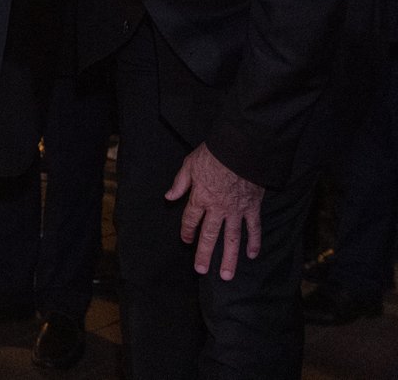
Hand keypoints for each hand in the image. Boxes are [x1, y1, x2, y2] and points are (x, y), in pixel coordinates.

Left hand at [165, 142, 263, 280]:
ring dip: (229, 258)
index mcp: (200, 198)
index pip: (191, 220)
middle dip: (205, 254)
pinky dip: (254, 242)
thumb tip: (169, 197)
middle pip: (209, 235)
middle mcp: (217, 208)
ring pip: (232, 239)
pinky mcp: (252, 207)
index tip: (186, 241)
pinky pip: (254, 228)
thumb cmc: (214, 154)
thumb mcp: (189, 165)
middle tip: (202, 271)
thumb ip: (180, 183)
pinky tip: (252, 255)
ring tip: (227, 275)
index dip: (187, 231)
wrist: (241, 148)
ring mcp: (236, 210)